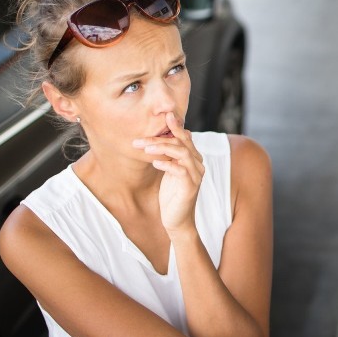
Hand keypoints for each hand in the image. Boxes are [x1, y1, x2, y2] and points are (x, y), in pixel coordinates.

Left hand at [132, 112, 204, 233]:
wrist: (176, 221)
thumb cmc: (171, 195)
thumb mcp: (169, 171)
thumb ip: (168, 156)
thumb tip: (160, 139)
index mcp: (193, 159)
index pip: (186, 138)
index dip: (176, 126)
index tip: (165, 115)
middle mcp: (198, 165)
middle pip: (181, 143)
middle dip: (159, 139)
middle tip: (139, 141)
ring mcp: (196, 176)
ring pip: (182, 153)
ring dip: (162, 148)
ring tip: (145, 149)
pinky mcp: (191, 187)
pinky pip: (181, 170)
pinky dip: (168, 164)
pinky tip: (155, 163)